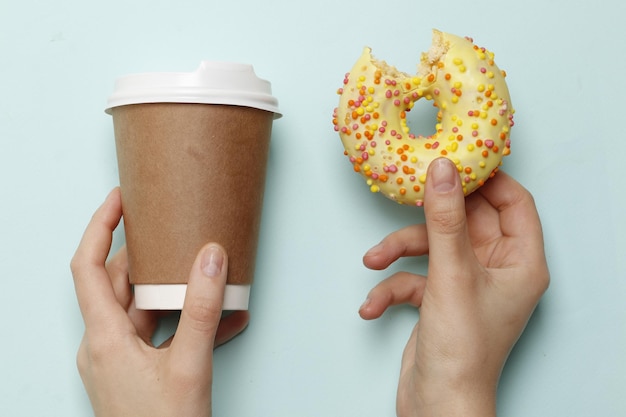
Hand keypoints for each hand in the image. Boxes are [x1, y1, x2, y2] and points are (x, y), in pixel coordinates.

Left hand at [71, 188, 248, 416]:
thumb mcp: (189, 366)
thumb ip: (200, 309)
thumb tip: (210, 258)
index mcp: (104, 339)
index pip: (86, 268)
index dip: (99, 227)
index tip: (119, 199)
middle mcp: (103, 345)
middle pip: (112, 283)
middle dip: (138, 251)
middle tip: (164, 223)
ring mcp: (116, 359)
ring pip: (133, 306)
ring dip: (160, 284)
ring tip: (188, 263)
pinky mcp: (132, 370)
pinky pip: (148, 329)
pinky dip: (171, 315)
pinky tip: (203, 313)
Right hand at [360, 158, 548, 416]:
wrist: (436, 405)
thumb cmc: (462, 351)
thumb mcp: (451, 274)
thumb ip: (445, 219)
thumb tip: (443, 170)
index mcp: (520, 262)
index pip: (514, 202)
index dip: (487, 179)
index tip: (456, 161)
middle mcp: (496, 270)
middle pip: (465, 221)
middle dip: (429, 215)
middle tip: (408, 195)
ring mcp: (466, 285)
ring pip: (433, 247)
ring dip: (399, 251)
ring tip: (374, 261)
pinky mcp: (440, 300)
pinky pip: (415, 277)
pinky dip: (392, 287)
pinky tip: (373, 306)